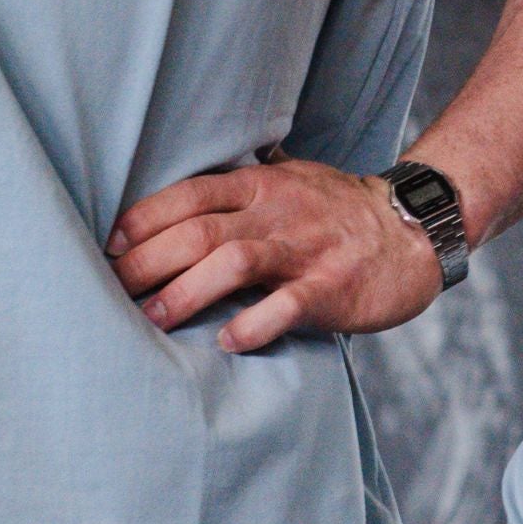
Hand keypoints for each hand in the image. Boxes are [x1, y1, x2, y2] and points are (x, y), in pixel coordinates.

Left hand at [107, 155, 448, 350]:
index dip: (143, 219)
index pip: (188, 194)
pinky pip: (287, 306)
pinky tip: (227, 342)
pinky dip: (254, 324)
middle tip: (112, 291)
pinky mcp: (332, 288)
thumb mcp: (286, 182)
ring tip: (154, 319)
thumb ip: (235, 190)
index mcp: (259, 185)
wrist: (413, 231)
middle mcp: (277, 212)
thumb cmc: (336, 213)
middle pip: (198, 231)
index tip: (109, 246)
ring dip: (186, 291)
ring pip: (234, 262)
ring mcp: (305, 250)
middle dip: (147, 262)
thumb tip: (170, 203)